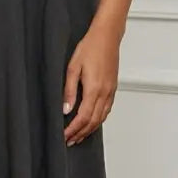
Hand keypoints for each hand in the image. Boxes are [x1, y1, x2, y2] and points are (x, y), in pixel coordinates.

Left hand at [62, 21, 119, 144]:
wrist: (107, 36)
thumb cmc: (90, 47)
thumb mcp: (73, 67)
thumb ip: (69, 90)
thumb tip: (65, 109)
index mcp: (94, 89)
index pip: (83, 117)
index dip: (73, 130)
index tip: (64, 136)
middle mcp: (105, 93)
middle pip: (93, 122)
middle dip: (80, 133)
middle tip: (69, 140)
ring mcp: (110, 91)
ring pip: (101, 118)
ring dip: (89, 129)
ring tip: (78, 136)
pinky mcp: (113, 88)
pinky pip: (107, 110)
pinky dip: (98, 120)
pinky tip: (92, 122)